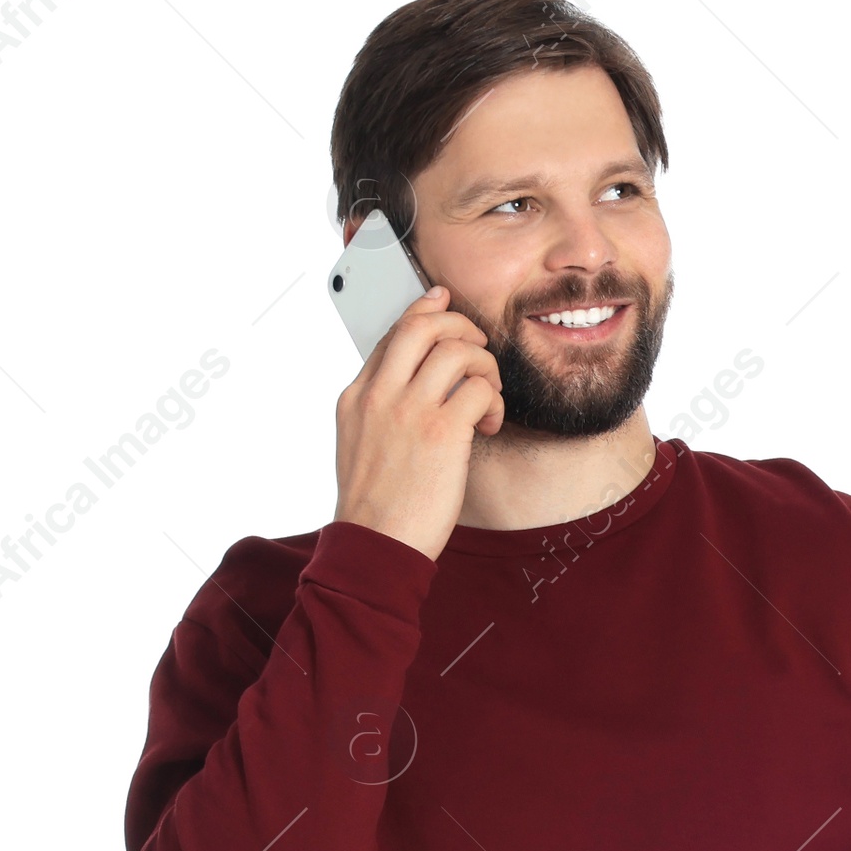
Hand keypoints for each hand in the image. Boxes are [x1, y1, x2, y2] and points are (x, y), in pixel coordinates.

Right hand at [333, 285, 503, 559]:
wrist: (375, 546)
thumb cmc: (375, 508)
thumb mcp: (357, 448)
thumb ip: (377, 410)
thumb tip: (405, 386)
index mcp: (356, 396)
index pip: (392, 334)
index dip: (424, 313)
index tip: (443, 304)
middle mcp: (380, 394)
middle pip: (423, 325)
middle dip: (459, 325)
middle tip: (478, 349)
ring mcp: (409, 410)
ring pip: (458, 350)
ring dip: (485, 366)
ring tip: (487, 397)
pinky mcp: (441, 432)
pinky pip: (480, 388)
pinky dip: (494, 401)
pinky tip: (488, 424)